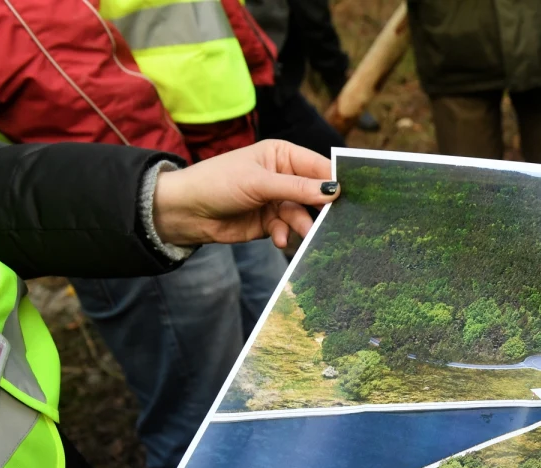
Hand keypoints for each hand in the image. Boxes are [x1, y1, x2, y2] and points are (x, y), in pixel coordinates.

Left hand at [152, 139, 339, 247]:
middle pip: (316, 193)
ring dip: (302, 225)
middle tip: (335, 221)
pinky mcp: (270, 223)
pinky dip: (285, 235)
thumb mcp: (259, 182)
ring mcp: (278, 201)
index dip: (336, 180)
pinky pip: (288, 229)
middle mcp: (284, 177)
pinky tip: (277, 238)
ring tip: (300, 233)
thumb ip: (297, 188)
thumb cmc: (218, 183)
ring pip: (304, 215)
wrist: (186, 211)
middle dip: (322, 208)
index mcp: (283, 156)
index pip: (319, 166)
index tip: (354, 196)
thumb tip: (335, 190)